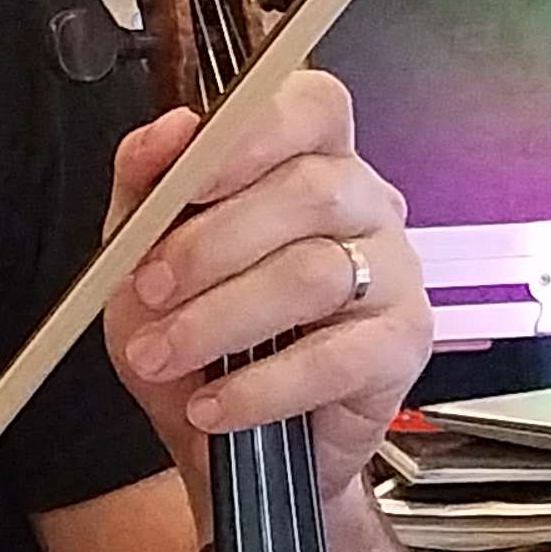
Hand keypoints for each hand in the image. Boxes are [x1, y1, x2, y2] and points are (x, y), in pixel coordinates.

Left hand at [103, 72, 431, 508]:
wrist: (232, 444)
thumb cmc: (200, 339)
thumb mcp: (147, 256)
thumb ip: (148, 185)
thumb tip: (167, 132)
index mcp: (309, 158)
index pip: (311, 107)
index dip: (254, 134)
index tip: (188, 178)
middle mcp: (364, 203)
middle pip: (308, 191)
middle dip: (211, 244)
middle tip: (150, 290)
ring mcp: (393, 272)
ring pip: (314, 273)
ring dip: (219, 319)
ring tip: (162, 356)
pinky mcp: (403, 345)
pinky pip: (335, 357)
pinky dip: (260, 386)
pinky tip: (216, 403)